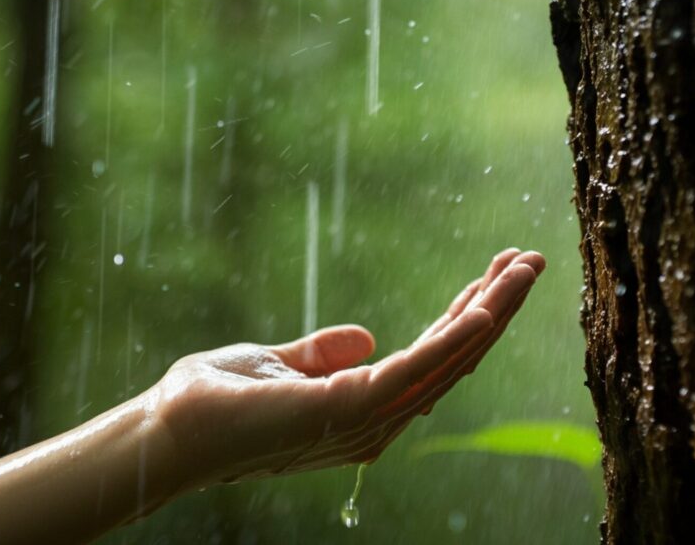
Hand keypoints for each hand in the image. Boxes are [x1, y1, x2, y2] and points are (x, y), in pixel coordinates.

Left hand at [153, 249, 544, 491]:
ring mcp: (366, 421)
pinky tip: (484, 309)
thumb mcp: (280, 364)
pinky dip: (455, 340)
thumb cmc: (213, 402)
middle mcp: (377, 421)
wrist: (164, 431)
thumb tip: (363, 336)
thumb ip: (322, 353)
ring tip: (524, 269)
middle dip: (495, 310)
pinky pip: (416, 371)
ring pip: (447, 362)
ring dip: (490, 314)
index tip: (494, 274)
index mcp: (363, 409)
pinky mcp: (348, 410)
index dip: (467, 317)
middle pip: (452, 360)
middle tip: (529, 262)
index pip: (430, 359)